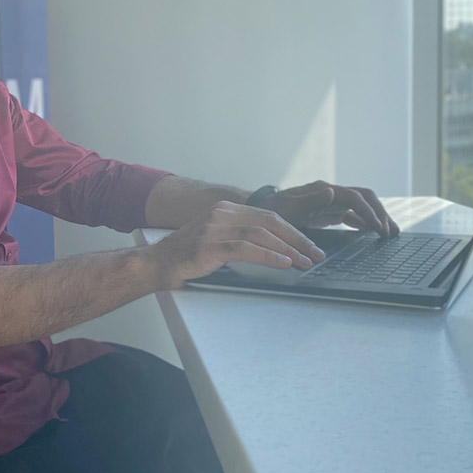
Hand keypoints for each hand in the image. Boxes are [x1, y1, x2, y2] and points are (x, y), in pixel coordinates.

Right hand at [151, 201, 325, 288]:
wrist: (156, 263)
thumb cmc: (188, 255)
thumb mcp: (217, 238)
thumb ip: (241, 237)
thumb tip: (276, 249)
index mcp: (226, 208)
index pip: (269, 216)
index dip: (293, 231)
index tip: (310, 245)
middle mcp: (222, 213)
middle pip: (270, 222)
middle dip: (297, 239)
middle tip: (316, 254)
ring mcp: (215, 228)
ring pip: (262, 234)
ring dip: (288, 249)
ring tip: (304, 262)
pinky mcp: (210, 245)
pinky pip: (246, 249)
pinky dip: (268, 256)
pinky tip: (283, 263)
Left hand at [262, 180, 399, 236]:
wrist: (262, 210)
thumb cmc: (274, 210)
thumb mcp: (290, 208)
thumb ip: (311, 201)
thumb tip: (332, 191)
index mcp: (323, 190)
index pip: (355, 198)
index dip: (369, 212)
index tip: (379, 228)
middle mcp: (330, 193)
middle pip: (364, 198)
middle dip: (380, 213)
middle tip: (391, 232)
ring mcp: (330, 201)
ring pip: (361, 206)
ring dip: (376, 217)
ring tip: (389, 233)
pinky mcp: (328, 211)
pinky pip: (351, 215)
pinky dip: (364, 222)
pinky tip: (371, 232)